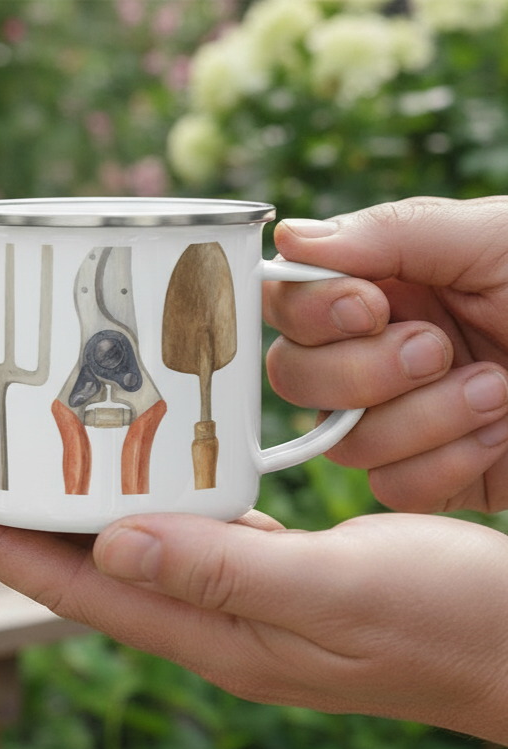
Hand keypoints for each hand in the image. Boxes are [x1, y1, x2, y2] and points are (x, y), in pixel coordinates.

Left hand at [0, 473, 507, 745]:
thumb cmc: (448, 619)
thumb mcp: (338, 594)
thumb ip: (226, 573)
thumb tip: (113, 546)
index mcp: (218, 634)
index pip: (80, 589)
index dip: (2, 551)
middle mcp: (215, 618)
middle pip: (88, 568)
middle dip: (16, 529)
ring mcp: (241, 596)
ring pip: (128, 547)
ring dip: (70, 513)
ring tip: (24, 472)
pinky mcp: (271, 568)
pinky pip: (182, 530)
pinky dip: (141, 501)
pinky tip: (133, 475)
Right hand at [263, 196, 507, 512]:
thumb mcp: (496, 240)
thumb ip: (390, 234)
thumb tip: (291, 238)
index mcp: (387, 287)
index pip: (290, 303)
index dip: (311, 312)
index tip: (371, 305)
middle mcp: (379, 353)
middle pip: (295, 376)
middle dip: (363, 371)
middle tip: (439, 350)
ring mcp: (401, 418)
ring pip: (341, 439)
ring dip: (421, 417)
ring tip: (497, 390)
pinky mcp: (432, 474)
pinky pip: (392, 486)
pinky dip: (447, 464)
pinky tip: (502, 434)